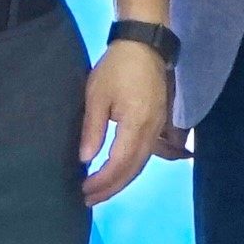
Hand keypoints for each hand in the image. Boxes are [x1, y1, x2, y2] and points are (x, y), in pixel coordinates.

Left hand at [74, 36, 169, 205]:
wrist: (145, 44)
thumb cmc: (117, 67)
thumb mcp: (97, 95)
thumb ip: (93, 129)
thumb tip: (86, 159)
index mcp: (136, 124)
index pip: (119, 164)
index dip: (102, 181)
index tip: (83, 190)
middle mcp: (152, 131)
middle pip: (133, 169)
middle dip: (111, 188)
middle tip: (88, 199)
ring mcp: (159, 128)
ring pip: (141, 164)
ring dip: (121, 181)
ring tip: (101, 192)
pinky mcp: (160, 123)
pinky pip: (147, 153)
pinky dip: (132, 168)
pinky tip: (119, 173)